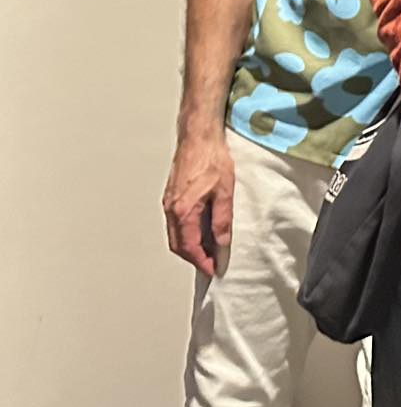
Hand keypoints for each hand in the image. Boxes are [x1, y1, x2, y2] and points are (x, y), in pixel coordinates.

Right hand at [163, 131, 234, 274]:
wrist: (199, 137)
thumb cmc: (212, 159)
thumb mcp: (225, 191)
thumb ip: (222, 219)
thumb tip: (221, 242)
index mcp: (183, 210)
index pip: (190, 246)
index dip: (201, 261)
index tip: (212, 269)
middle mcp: (171, 209)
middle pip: (178, 245)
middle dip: (193, 258)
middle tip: (210, 264)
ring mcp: (168, 202)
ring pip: (174, 235)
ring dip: (189, 247)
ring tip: (207, 252)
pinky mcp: (171, 196)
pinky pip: (175, 223)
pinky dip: (185, 234)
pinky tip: (199, 232)